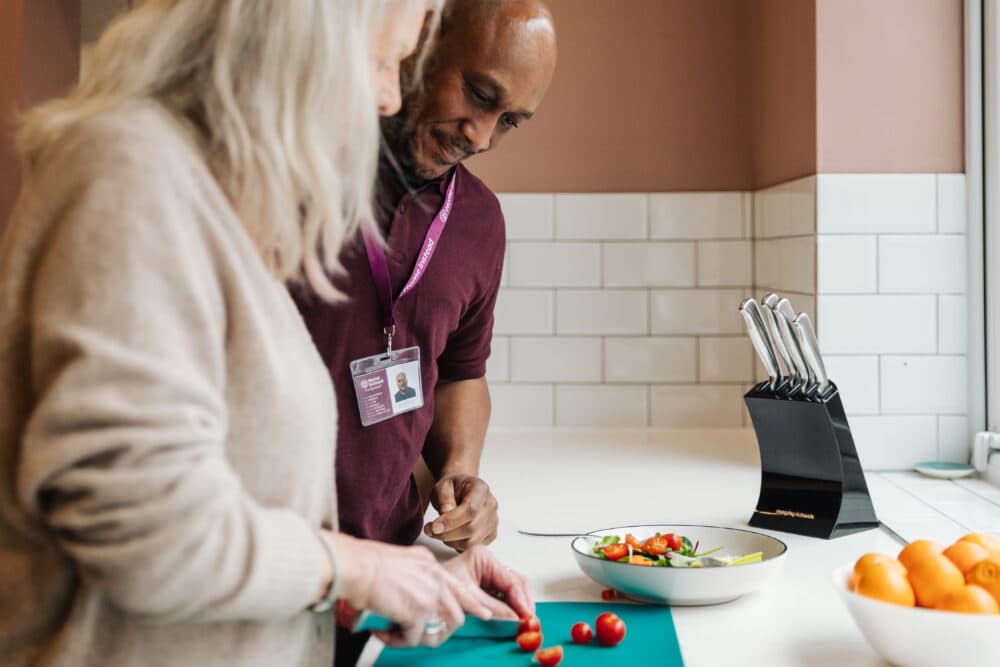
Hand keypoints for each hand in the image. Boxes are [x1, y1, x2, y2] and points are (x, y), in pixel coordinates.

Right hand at [330, 533, 499, 647]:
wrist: (354, 565)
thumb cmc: (364, 562)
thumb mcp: (398, 562)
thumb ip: (411, 578)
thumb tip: (408, 600)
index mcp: (429, 563)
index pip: (458, 587)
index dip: (471, 604)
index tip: (483, 613)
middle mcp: (434, 577)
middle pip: (455, 613)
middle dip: (439, 630)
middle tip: (417, 635)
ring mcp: (429, 595)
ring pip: (438, 630)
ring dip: (417, 638)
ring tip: (396, 635)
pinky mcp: (417, 613)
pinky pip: (412, 638)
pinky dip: (396, 641)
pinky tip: (381, 632)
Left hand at [424, 474, 497, 550]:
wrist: (463, 490)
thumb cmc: (453, 488)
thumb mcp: (443, 486)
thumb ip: (444, 497)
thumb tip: (445, 513)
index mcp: (481, 490)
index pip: (470, 510)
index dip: (451, 521)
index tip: (434, 527)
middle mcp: (491, 506)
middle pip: (472, 528)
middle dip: (447, 534)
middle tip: (429, 530)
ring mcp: (493, 522)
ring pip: (472, 542)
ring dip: (451, 541)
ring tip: (439, 532)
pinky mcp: (490, 534)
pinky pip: (473, 546)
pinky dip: (458, 545)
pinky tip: (450, 535)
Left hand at [443, 545, 534, 619]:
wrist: (424, 587)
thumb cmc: (439, 585)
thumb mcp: (467, 597)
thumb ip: (493, 607)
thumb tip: (514, 618)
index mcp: (483, 558)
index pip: (511, 580)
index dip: (521, 600)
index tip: (527, 616)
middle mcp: (488, 562)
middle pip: (516, 582)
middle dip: (523, 601)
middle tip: (529, 619)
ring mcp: (489, 571)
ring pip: (513, 587)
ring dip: (519, 604)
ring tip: (523, 619)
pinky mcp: (487, 581)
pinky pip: (505, 593)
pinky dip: (510, 605)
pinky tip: (513, 615)